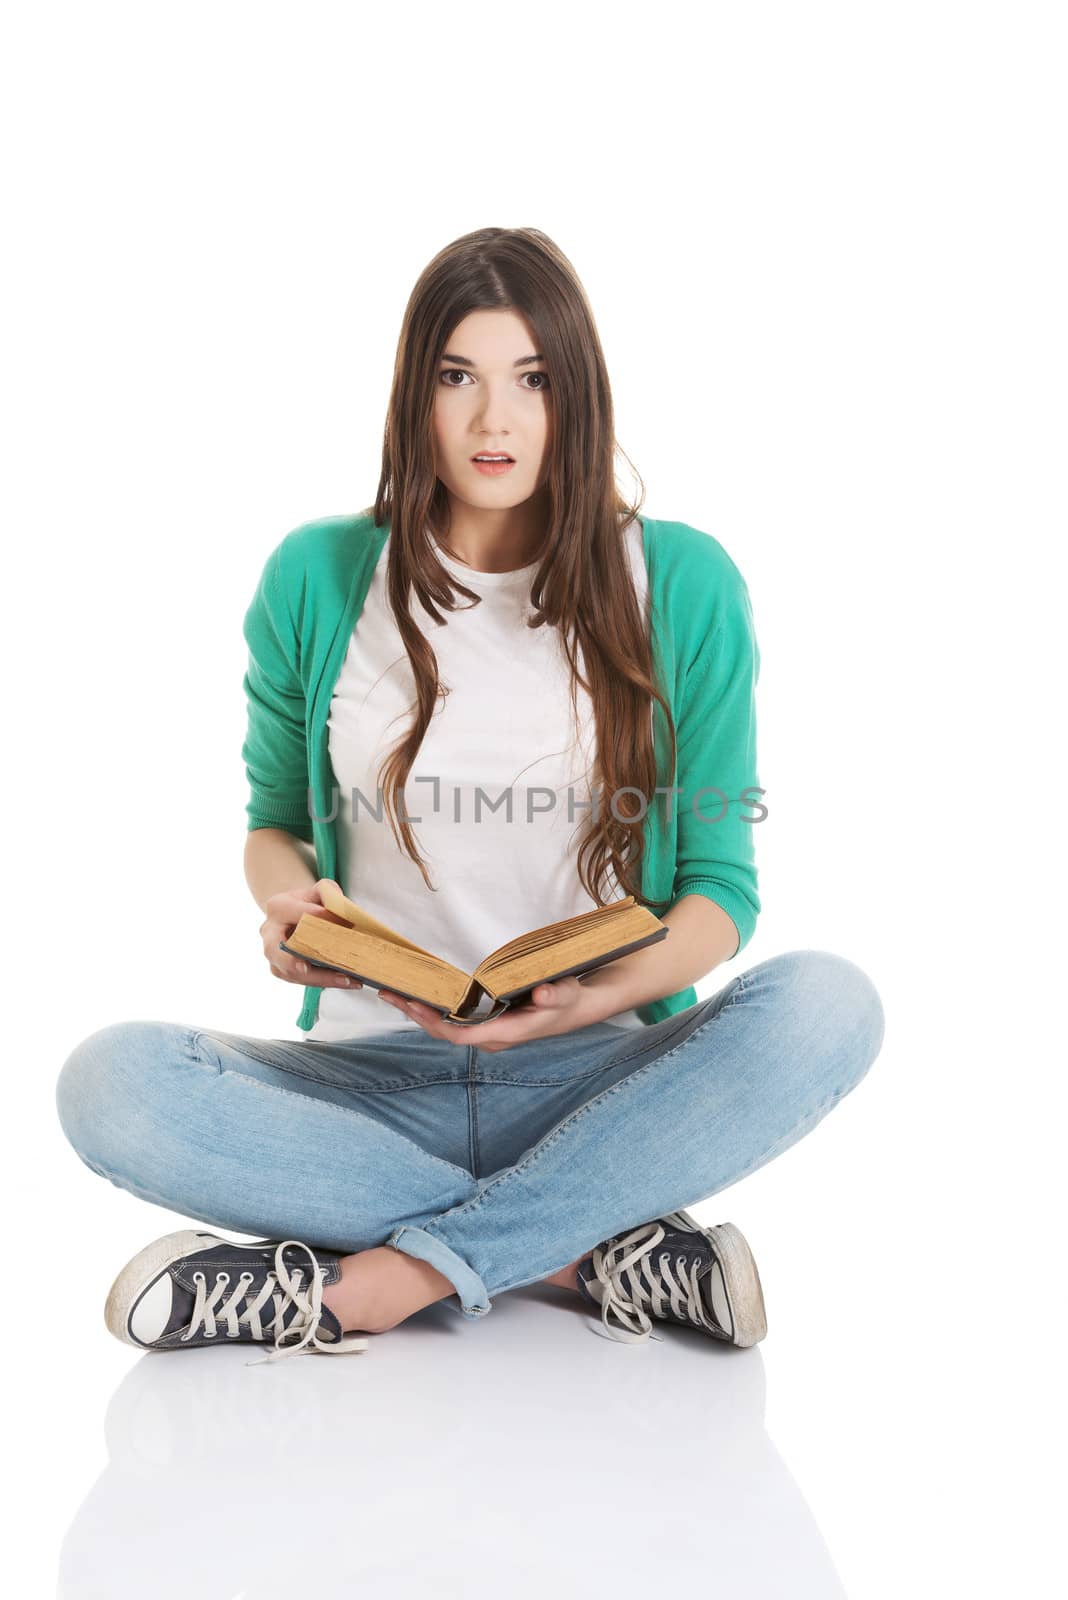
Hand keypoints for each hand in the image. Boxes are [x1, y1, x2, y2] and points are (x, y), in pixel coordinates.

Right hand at [261, 879, 363, 989]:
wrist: (297, 916)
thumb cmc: (311, 902)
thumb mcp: (320, 890)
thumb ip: (329, 893)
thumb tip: (340, 910)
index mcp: (277, 907)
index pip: (293, 912)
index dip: (314, 915)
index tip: (337, 920)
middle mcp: (269, 932)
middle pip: (275, 950)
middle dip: (289, 960)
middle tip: (305, 967)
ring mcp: (274, 955)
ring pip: (291, 972)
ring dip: (319, 978)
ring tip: (347, 979)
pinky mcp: (283, 970)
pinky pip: (301, 980)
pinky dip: (324, 982)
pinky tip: (347, 981)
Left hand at [375, 975, 601, 1051]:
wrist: (574, 1009)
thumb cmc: (567, 1000)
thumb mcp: (565, 993)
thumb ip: (554, 994)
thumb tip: (543, 993)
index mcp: (504, 1033)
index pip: (461, 1034)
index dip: (436, 1021)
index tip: (414, 1005)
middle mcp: (490, 1037)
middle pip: (444, 1032)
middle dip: (417, 1015)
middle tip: (389, 993)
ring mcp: (486, 1032)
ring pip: (445, 1027)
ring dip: (420, 1012)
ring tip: (393, 993)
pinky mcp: (484, 1024)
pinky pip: (452, 1021)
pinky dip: (433, 1009)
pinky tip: (418, 996)